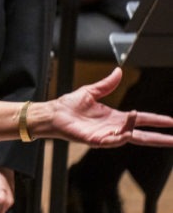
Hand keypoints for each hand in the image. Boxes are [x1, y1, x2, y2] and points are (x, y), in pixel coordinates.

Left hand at [46, 68, 172, 146]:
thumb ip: (107, 84)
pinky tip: (127, 131)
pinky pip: (112, 141)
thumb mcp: (91, 92)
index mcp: (115, 117)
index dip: (156, 121)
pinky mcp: (95, 140)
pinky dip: (121, 136)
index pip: (141, 120)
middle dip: (159, 138)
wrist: (53, 113)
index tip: (172, 122)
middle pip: (142, 135)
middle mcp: (113, 128)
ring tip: (136, 115)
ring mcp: (105, 135)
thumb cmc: (69, 105)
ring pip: (128, 136)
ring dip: (135, 129)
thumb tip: (118, 71)